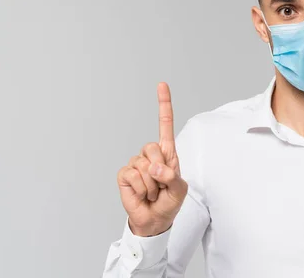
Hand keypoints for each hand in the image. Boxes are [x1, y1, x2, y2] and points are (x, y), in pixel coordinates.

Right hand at [117, 82, 187, 236]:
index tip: (162, 85)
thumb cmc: (169, 202)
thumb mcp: (179, 189)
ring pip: (143, 165)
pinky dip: (141, 188)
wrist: (155, 219)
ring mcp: (136, 163)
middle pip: (153, 148)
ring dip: (152, 184)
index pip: (165, 125)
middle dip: (160, 170)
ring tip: (153, 192)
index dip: (164, 105)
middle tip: (162, 185)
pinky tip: (142, 194)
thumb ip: (172, 176)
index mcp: (167, 153)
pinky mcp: (124, 174)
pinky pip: (133, 175)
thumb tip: (155, 167)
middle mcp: (150, 155)